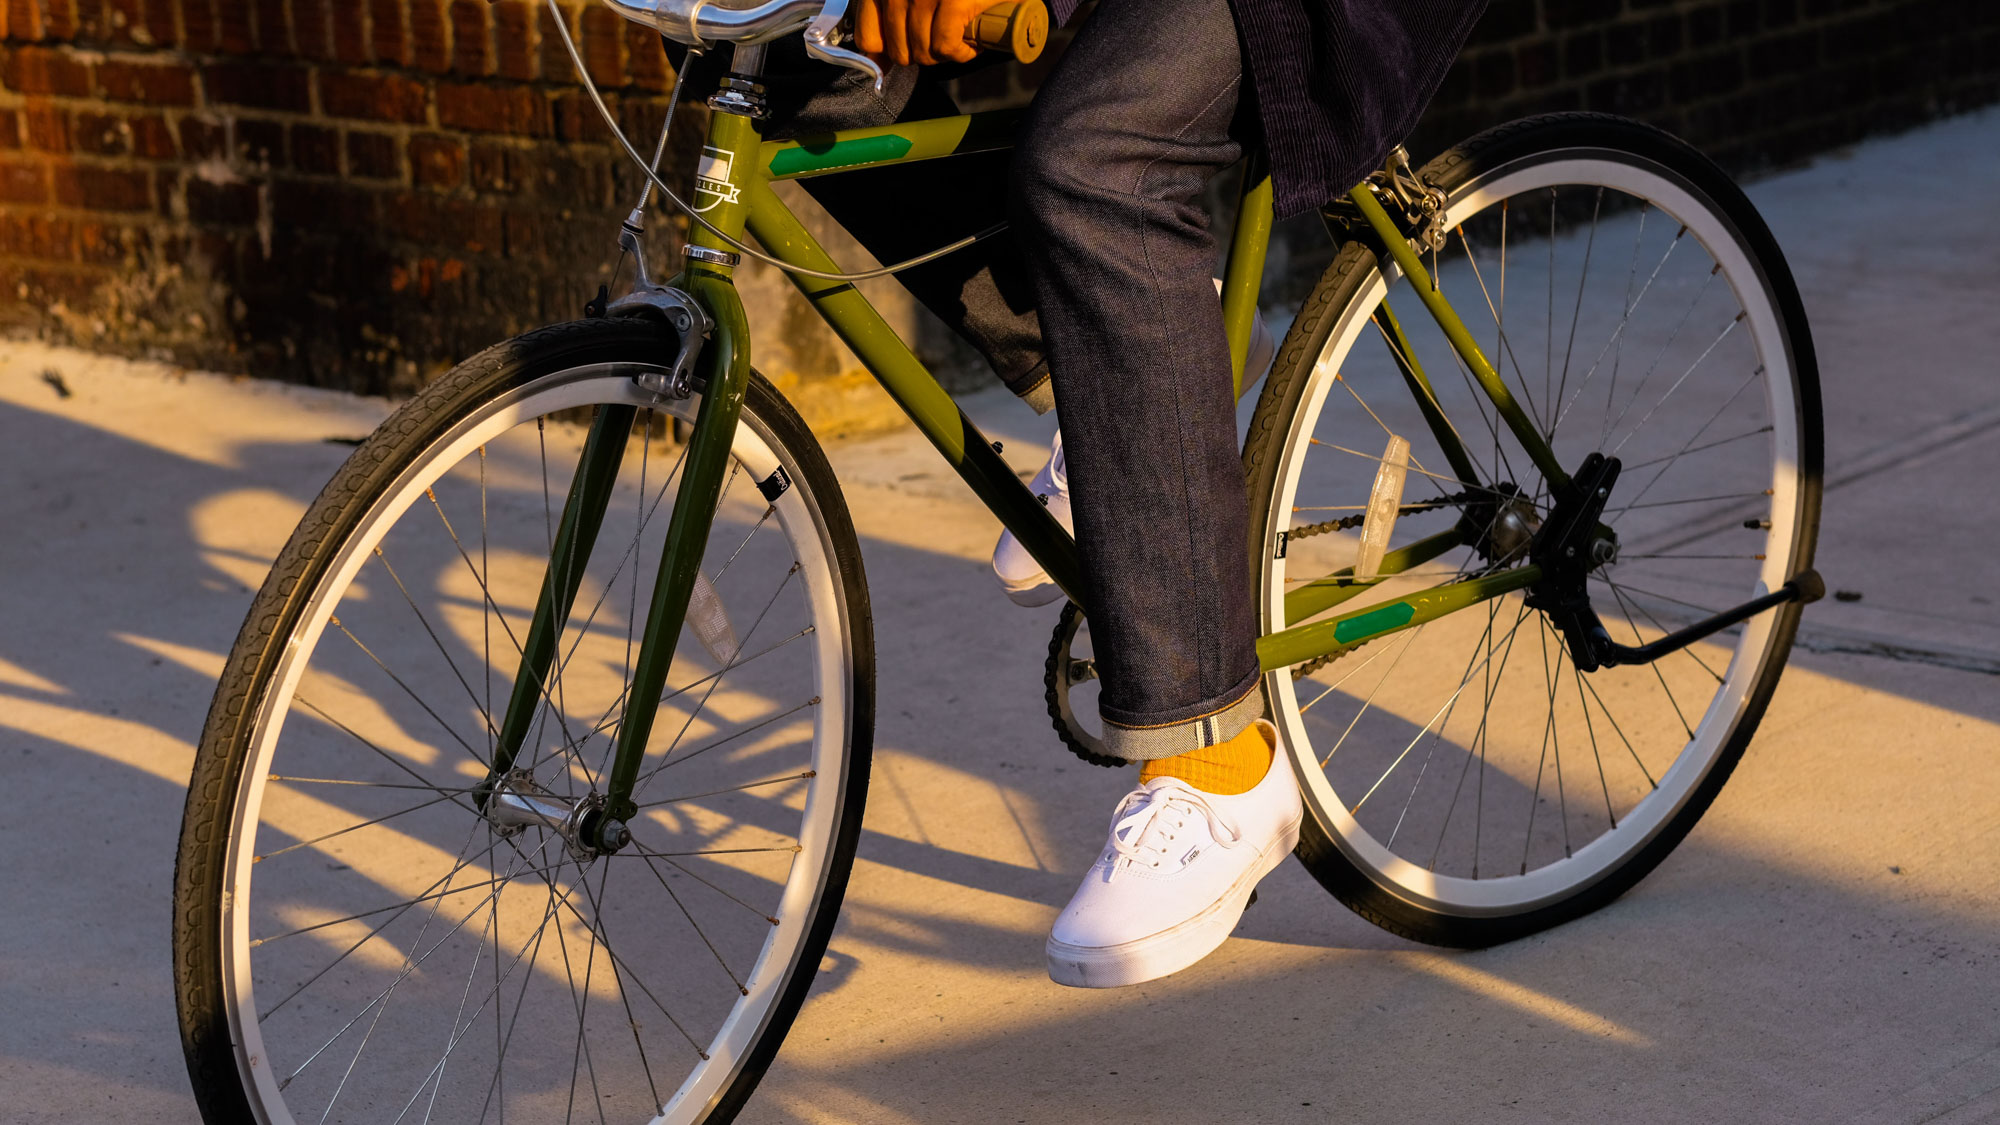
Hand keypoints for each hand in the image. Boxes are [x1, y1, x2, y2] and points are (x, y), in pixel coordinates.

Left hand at [854, 0, 982, 65]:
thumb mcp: (912, 0)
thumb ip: (887, 25)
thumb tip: (878, 65)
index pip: (867, 37)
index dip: (887, 51)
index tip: (909, 47)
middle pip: (899, 52)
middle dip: (925, 51)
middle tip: (944, 36)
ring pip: (924, 53)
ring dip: (946, 53)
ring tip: (960, 35)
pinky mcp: (951, 2)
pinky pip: (946, 48)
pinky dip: (963, 53)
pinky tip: (973, 43)